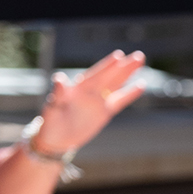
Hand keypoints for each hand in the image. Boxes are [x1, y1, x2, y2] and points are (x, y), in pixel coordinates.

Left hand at [31, 51, 145, 155]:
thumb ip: (57, 94)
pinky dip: (130, 93)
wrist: (57, 138)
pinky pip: (120, 100)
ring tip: (140, 61)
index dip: (107, 66)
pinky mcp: (105, 111)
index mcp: (78, 89)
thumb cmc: (51, 122)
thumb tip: (59, 78)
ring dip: (128, 73)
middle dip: (124, 66)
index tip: (119, 56)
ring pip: (116, 84)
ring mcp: (98, 100)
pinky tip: (141, 84)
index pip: (96, 76)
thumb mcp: (52, 109)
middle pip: (110, 76)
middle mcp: (90, 91)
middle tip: (139, 55)